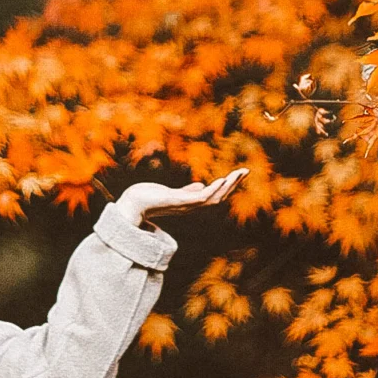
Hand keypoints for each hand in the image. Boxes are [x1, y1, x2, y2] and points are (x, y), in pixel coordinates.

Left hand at [116, 168, 248, 224]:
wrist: (132, 204)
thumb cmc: (149, 197)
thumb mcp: (172, 193)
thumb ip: (188, 191)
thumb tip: (201, 186)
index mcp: (191, 203)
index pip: (215, 196)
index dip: (228, 187)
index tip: (239, 174)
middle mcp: (191, 207)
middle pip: (218, 198)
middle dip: (232, 185)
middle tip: (245, 171)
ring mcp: (185, 205)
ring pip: (212, 198)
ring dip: (226, 186)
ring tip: (237, 174)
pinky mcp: (177, 202)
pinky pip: (200, 198)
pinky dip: (212, 190)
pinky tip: (220, 180)